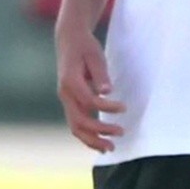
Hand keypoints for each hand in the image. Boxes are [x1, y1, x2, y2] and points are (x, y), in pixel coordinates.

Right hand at [55, 25, 125, 152]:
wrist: (69, 40)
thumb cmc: (85, 46)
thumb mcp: (95, 55)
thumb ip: (100, 74)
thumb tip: (107, 92)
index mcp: (70, 81)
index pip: (88, 101)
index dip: (106, 107)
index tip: (124, 107)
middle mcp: (64, 93)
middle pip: (79, 120)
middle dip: (99, 131)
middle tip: (121, 132)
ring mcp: (65, 99)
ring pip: (75, 127)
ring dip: (92, 140)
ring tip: (111, 148)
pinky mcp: (70, 103)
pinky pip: (76, 124)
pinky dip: (87, 136)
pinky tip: (101, 144)